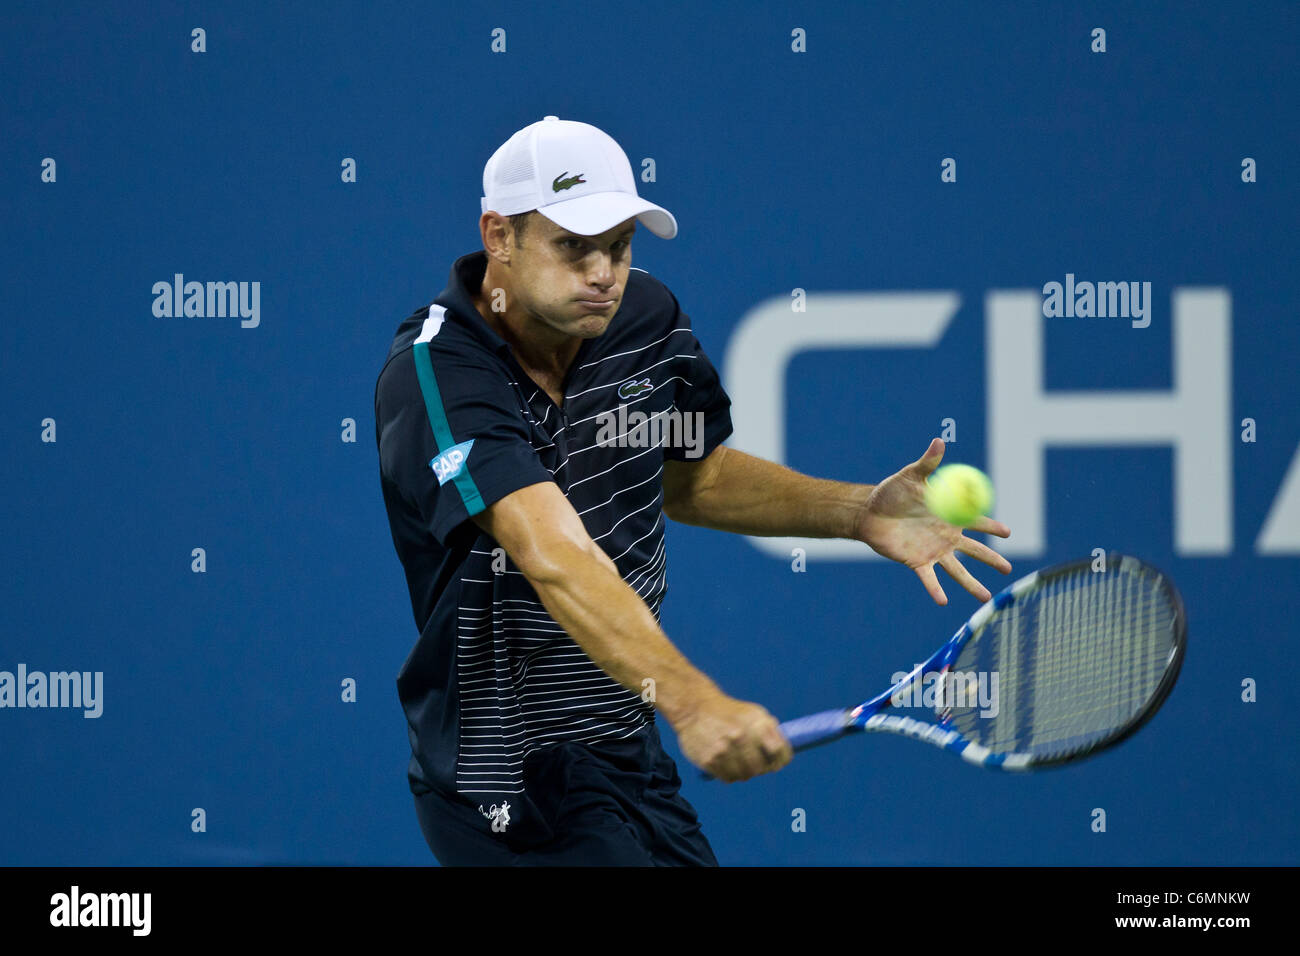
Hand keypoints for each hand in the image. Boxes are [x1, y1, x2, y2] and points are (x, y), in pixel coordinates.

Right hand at [672, 690, 792, 782]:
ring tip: (738, 761)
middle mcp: (741, 736)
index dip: (781, 759)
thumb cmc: (730, 712)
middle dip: (761, 768)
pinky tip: (726, 762)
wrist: (695, 707)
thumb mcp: (754, 713)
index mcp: (756, 723)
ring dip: (744, 772)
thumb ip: (771, 732)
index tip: (778, 761)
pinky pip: (727, 778)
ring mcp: (724, 750)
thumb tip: (784, 755)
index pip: (779, 752)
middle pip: (761, 768)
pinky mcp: (709, 760)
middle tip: (756, 764)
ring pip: (744, 775)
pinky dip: (729, 774)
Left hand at [854, 438, 1011, 604]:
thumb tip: (939, 441)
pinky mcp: (917, 562)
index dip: (992, 527)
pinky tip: (943, 602)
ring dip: (972, 584)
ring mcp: (933, 551)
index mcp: (950, 516)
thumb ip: (927, 464)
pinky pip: (929, 579)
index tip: (1008, 533)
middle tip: (1008, 570)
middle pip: (974, 551)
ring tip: (986, 599)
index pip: (977, 521)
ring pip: (958, 570)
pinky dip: (935, 590)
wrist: (869, 512)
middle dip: (992, 560)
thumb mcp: (910, 476)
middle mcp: (946, 537)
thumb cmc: (892, 492)